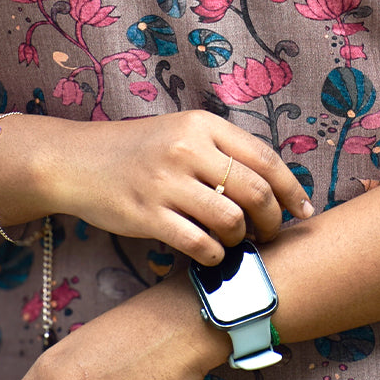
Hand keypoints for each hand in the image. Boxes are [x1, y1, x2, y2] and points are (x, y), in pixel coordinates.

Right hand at [38, 109, 312, 263]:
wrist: (76, 160)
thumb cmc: (138, 150)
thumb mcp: (182, 132)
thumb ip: (222, 151)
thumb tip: (273, 186)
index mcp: (202, 125)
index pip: (264, 158)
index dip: (291, 189)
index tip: (303, 210)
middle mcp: (187, 149)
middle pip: (255, 192)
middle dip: (271, 220)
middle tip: (269, 233)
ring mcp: (166, 183)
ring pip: (230, 220)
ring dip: (241, 239)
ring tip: (235, 242)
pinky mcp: (147, 215)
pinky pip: (199, 243)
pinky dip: (214, 255)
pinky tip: (210, 254)